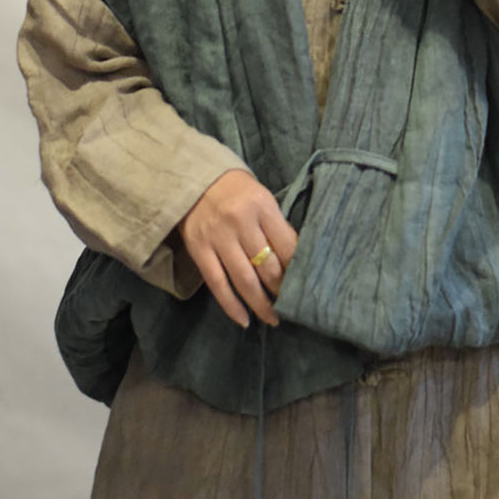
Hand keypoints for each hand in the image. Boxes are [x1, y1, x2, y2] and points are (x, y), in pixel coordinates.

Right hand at [178, 169, 297, 327]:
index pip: (286, 246)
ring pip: (244, 280)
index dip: (296, 270)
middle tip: (290, 305)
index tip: (303, 285)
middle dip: (280, 290)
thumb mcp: (262, 199)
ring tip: (273, 318)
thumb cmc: (237, 190)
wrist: (195, 178)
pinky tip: (244, 320)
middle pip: (267, 266)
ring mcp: (218, 237)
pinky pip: (217, 284)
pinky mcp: (199, 249)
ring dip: (260, 304)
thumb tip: (293, 262)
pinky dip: (231, 306)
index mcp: (262, 206)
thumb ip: (276, 226)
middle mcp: (241, 222)